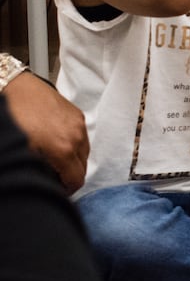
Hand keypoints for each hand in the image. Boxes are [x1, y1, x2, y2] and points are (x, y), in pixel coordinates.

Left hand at [4, 71, 88, 191]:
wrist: (16, 89)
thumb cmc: (14, 119)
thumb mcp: (23, 151)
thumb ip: (40, 170)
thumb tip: (48, 182)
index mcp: (63, 150)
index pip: (77, 180)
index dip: (68, 190)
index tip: (58, 190)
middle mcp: (76, 138)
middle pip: (83, 168)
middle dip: (70, 175)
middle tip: (55, 176)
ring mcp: (78, 125)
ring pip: (84, 152)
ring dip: (73, 159)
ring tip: (55, 158)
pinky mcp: (77, 115)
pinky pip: (81, 137)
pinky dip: (73, 144)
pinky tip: (57, 141)